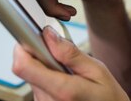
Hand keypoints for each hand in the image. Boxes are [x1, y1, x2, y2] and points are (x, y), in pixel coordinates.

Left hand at [12, 26, 128, 100]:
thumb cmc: (107, 97)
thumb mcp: (96, 70)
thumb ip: (70, 53)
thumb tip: (49, 35)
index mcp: (61, 90)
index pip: (23, 66)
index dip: (23, 47)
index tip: (33, 37)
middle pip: (26, 68)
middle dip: (40, 55)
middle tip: (62, 55)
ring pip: (32, 76)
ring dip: (45, 68)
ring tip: (67, 72)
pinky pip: (37, 85)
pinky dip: (48, 78)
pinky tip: (65, 81)